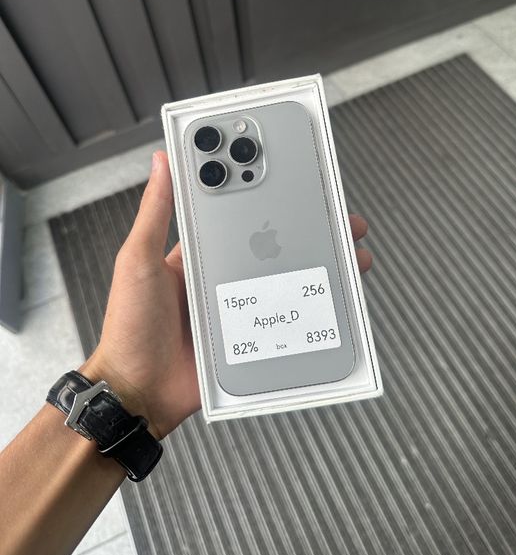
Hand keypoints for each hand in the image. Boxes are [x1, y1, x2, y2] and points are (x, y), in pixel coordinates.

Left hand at [82, 151, 371, 438]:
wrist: (141, 390)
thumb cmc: (131, 326)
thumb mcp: (138, 259)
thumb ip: (155, 212)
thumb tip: (161, 164)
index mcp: (197, 251)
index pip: (232, 209)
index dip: (257, 188)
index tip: (280, 166)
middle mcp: (221, 273)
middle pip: (270, 241)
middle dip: (304, 223)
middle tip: (331, 208)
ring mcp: (238, 303)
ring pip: (284, 275)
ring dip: (316, 260)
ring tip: (345, 247)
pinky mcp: (249, 332)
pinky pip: (283, 312)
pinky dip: (308, 302)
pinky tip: (327, 293)